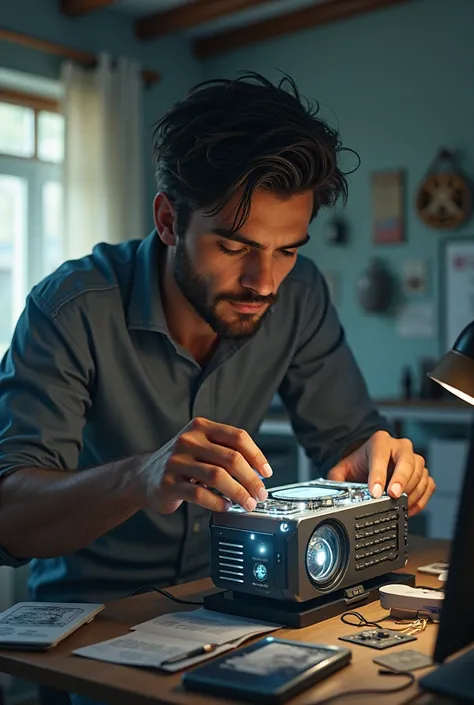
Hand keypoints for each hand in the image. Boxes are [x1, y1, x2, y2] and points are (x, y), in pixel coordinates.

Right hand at [140, 417, 272, 514]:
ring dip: (238, 493)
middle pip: (231, 458)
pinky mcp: (168, 483)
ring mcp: (176, 461)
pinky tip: (225, 507)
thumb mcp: (201, 447)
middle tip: (260, 494)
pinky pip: (200, 494)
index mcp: (201, 427)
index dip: (256, 456)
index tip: (266, 473)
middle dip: (251, 479)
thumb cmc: (181, 462)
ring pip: (217, 477)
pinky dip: (218, 502)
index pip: (237, 437)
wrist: (144, 475)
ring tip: (247, 503)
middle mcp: (188, 440)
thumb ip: (226, 453)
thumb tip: (258, 473)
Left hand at [327, 430, 435, 516]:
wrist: (371, 462)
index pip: (381, 455)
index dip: (379, 474)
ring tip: (398, 505)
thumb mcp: (343, 469)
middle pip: (407, 461)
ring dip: (411, 492)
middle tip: (393, 496)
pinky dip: (421, 498)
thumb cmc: (360, 465)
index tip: (375, 491)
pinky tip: (408, 507)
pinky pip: (428, 485)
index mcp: (379, 441)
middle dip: (401, 480)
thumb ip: (336, 479)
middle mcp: (399, 446)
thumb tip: (333, 493)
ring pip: (420, 473)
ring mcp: (414, 458)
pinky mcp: (423, 472)